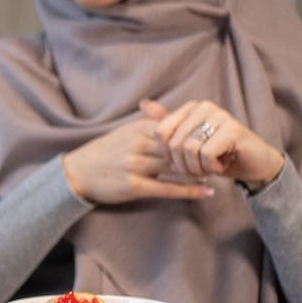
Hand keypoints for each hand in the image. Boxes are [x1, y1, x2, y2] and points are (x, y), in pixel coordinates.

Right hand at [61, 109, 216, 204]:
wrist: (75, 174)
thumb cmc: (102, 154)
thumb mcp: (123, 133)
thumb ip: (146, 123)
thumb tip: (165, 110)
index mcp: (138, 129)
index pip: (175, 128)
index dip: (196, 133)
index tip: (215, 137)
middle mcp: (138, 145)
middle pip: (179, 147)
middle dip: (203, 151)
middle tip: (226, 155)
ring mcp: (136, 166)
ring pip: (177, 167)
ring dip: (200, 170)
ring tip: (221, 172)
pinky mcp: (134, 186)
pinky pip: (168, 187)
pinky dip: (189, 189)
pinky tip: (206, 191)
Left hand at [142, 98, 283, 189]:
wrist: (253, 165)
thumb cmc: (218, 156)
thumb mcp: (188, 144)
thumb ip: (168, 125)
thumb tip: (143, 104)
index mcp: (191, 108)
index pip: (160, 131)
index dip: (166, 154)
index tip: (180, 164)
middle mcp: (204, 107)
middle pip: (174, 143)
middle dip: (182, 166)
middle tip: (197, 172)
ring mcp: (220, 116)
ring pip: (189, 149)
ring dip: (196, 168)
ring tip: (208, 170)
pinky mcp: (233, 130)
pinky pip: (206, 154)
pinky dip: (210, 167)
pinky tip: (220, 166)